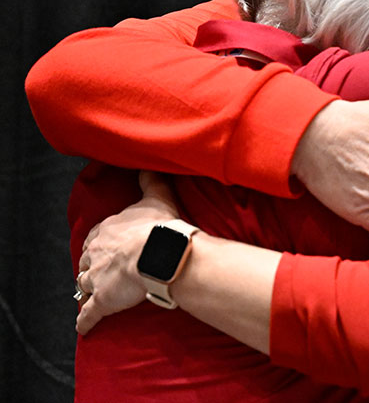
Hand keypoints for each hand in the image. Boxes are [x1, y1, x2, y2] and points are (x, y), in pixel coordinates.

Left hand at [76, 171, 180, 334]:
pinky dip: (85, 321)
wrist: (161, 252)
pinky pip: (89, 313)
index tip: (105, 247)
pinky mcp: (103, 300)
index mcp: (106, 230)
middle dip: (91, 266)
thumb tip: (148, 165)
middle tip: (100, 272)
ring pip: (85, 285)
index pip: (96, 237)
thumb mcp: (156, 197)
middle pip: (87, 261)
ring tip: (90, 296)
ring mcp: (97, 278)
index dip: (100, 243)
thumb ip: (150, 181)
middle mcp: (96, 253)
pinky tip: (84, 327)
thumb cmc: (160, 226)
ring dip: (87, 291)